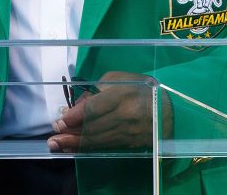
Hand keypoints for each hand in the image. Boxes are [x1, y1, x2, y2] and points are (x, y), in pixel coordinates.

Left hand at [47, 71, 172, 152]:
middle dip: (70, 134)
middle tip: (53, 137)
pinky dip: (88, 147)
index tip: (60, 121)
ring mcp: (128, 132)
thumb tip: (80, 104)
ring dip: (75, 144)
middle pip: (93, 128)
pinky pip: (105, 145)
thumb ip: (99, 87)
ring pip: (97, 140)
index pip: (94, 108)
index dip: (75, 117)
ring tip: (57, 146)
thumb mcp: (123, 78)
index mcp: (123, 95)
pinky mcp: (130, 143)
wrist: (172, 110)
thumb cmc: (145, 88)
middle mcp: (125, 116)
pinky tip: (75, 148)